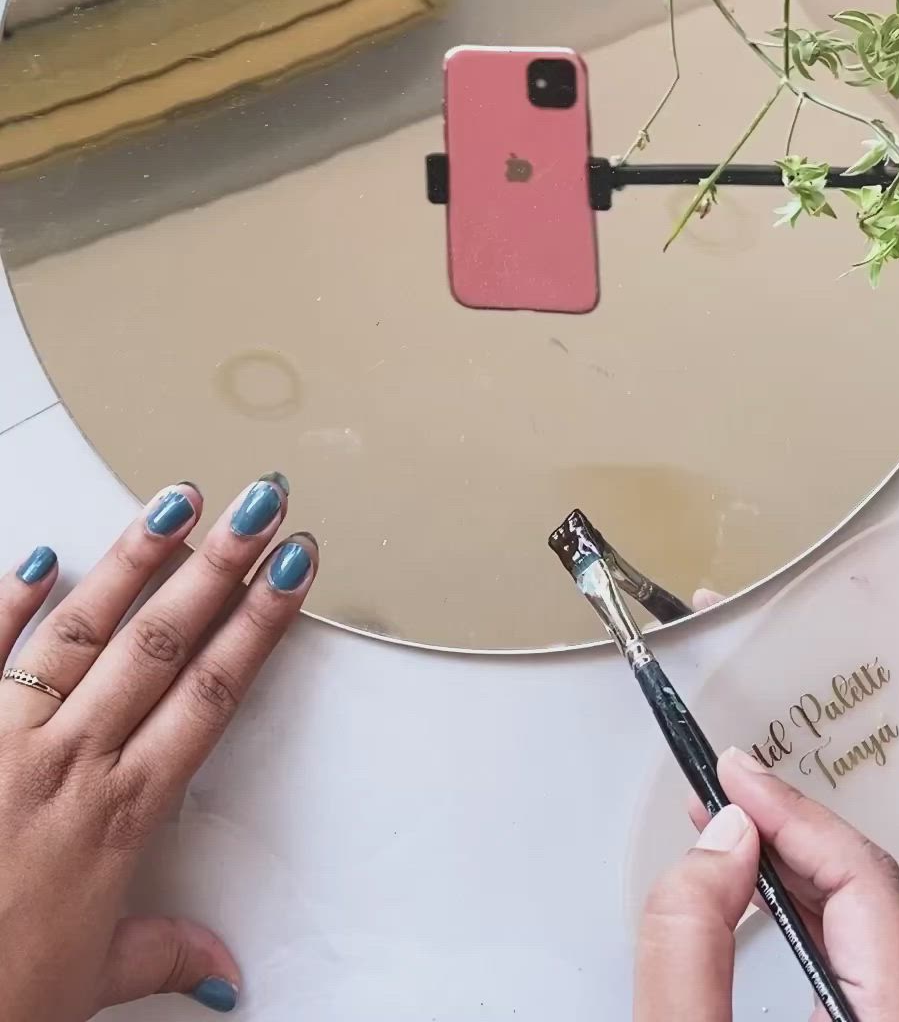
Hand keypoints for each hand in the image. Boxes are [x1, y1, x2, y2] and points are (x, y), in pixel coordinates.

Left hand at [0, 474, 317, 1017]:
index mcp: (118, 814)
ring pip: (82, 629)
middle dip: (219, 565)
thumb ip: (160, 952)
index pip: (212, 693)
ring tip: (175, 500)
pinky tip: (39, 556)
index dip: (260, 625)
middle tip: (259, 505)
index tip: (293, 572)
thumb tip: (220, 967)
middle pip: (162, 642)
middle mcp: (69, 761)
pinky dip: (7, 603)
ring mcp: (4, 738)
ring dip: (132, 559)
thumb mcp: (90, 985)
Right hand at [635, 746, 898, 1021]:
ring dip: (790, 865)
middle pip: (871, 892)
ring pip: (864, 919)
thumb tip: (718, 840)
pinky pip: (855, 950)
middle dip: (787, 831)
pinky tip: (756, 889)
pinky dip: (801, 909)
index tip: (732, 774)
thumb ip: (693, 947)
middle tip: (721, 790)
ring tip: (726, 827)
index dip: (792, 815)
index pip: (864, 880)